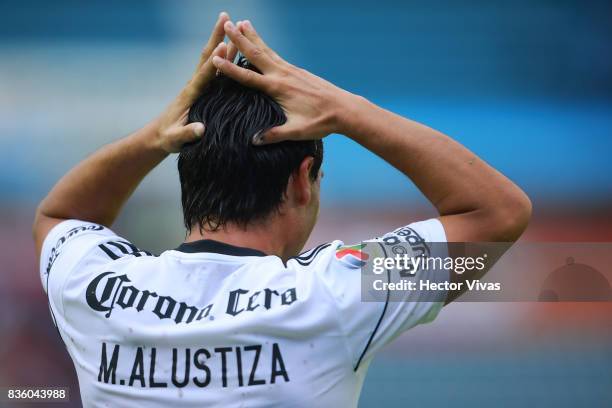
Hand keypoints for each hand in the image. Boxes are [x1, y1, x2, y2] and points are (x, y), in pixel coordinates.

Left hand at [155, 12, 229, 152]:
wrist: (160, 135)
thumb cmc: (169, 137)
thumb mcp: (177, 139)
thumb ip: (188, 133)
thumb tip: (201, 129)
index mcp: (191, 94)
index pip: (205, 74)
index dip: (215, 60)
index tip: (224, 44)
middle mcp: (195, 84)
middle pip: (209, 56)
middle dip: (217, 36)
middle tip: (226, 18)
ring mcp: (199, 84)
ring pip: (213, 59)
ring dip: (223, 41)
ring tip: (234, 25)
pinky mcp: (202, 88)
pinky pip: (216, 68)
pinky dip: (225, 56)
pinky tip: (235, 48)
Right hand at [212, 20, 354, 144]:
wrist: (344, 109)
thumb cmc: (321, 122)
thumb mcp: (297, 131)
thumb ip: (274, 134)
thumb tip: (253, 141)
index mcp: (279, 88)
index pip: (248, 77)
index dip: (230, 69)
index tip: (214, 58)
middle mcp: (283, 74)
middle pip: (257, 54)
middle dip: (240, 39)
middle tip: (225, 23)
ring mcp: (291, 70)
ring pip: (267, 50)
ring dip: (253, 37)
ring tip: (242, 23)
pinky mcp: (298, 71)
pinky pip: (277, 56)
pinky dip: (266, 47)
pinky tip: (262, 45)